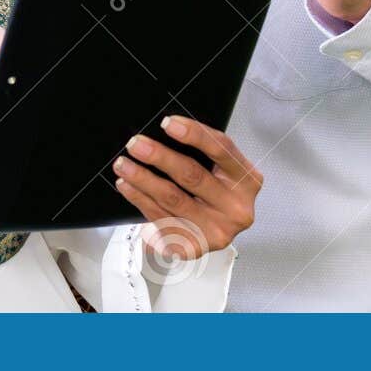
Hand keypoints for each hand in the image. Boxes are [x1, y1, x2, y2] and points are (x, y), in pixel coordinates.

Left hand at [113, 116, 262, 260]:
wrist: (218, 228)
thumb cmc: (217, 190)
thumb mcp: (220, 169)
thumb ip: (202, 152)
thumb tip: (166, 131)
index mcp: (247, 180)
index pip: (221, 149)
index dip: (194, 134)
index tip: (167, 123)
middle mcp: (236, 208)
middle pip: (193, 175)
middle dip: (159, 157)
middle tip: (135, 144)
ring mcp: (217, 230)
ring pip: (173, 199)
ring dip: (143, 179)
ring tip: (124, 165)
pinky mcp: (196, 247)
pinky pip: (162, 220)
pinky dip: (141, 201)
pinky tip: (129, 188)